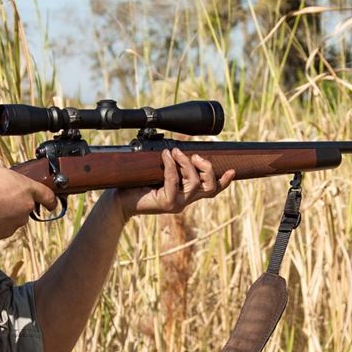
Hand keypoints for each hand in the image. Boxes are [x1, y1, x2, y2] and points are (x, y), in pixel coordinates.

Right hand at [0, 156, 56, 241]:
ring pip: (11, 218)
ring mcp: (14, 223)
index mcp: (27, 189)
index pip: (47, 195)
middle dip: (13, 202)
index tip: (51, 204)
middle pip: (25, 206)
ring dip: (2, 213)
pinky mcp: (1, 234)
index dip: (50, 199)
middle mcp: (25, 208)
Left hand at [116, 148, 234, 219]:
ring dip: (186, 163)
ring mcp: (178, 204)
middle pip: (209, 187)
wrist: (118, 200)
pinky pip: (174, 181)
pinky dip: (171, 166)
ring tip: (174, 152)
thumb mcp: (157, 170)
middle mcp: (185, 200)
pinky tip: (165, 156)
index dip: (224, 182)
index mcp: (186, 194)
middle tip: (193, 155)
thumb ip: (170, 163)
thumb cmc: (136, 184)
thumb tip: (175, 147)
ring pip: (194, 182)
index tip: (232, 171)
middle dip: (206, 167)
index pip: (211, 190)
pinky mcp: (167, 203)